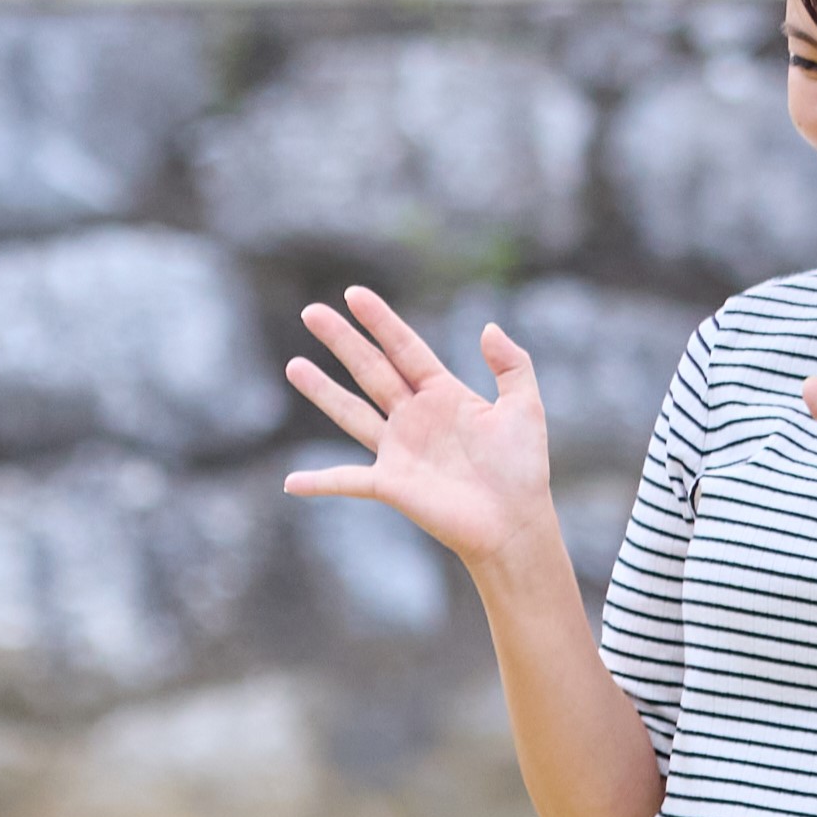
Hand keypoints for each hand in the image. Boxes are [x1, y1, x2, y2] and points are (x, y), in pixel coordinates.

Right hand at [281, 286, 561, 586]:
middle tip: (310, 312)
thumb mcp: (525, 406)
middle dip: (340, 340)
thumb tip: (487, 326)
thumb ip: (512, 365)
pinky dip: (319, 483)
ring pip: (350, 412)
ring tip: (293, 365)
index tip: (353, 294)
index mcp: (443, 394)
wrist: (514, 523)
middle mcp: (414, 417)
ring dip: (321, 391)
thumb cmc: (522, 469)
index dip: (380, 321)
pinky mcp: (390, 485)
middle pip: (370, 369)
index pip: (404, 348)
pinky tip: (291, 483)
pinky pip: (347, 480)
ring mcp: (398, 450)